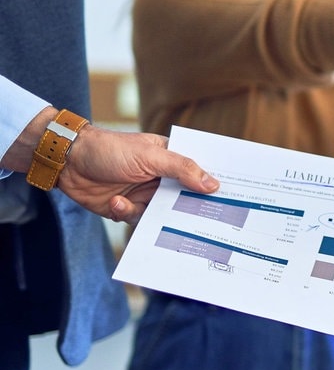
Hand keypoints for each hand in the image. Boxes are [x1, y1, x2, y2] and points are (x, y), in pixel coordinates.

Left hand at [60, 126, 218, 224]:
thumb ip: (182, 169)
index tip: (231, 197)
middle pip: (185, 199)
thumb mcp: (150, 156)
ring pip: (162, 215)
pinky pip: (138, 220)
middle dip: (187, 209)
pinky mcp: (128, 208)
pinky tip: (115, 202)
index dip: (214, 185)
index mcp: (170, 160)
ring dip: (147, 211)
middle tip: (198, 219)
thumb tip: (213, 184)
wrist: (67, 161)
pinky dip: (126, 212)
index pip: (199, 173)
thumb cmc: (109, 149)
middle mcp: (161, 178)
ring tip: (130, 202)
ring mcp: (144, 194)